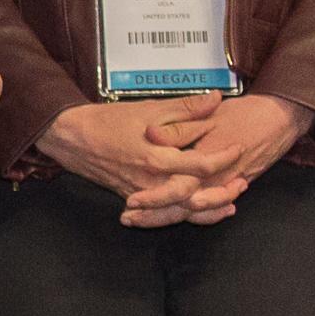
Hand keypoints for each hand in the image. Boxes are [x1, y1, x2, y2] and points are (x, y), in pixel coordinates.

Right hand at [39, 93, 246, 227]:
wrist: (72, 137)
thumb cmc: (108, 121)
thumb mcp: (149, 109)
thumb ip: (185, 108)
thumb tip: (215, 100)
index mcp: (157, 157)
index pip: (202, 164)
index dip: (225, 157)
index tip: (238, 147)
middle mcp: (152, 181)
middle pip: (197, 197)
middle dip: (223, 192)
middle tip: (242, 183)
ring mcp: (143, 193)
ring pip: (183, 212)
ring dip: (209, 211)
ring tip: (230, 204)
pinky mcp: (135, 198)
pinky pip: (165, 214)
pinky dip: (185, 215)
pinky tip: (198, 211)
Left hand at [125, 92, 314, 224]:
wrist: (279, 119)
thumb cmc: (246, 114)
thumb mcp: (210, 115)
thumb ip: (181, 125)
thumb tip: (151, 133)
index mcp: (207, 162)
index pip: (178, 188)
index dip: (154, 198)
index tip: (131, 201)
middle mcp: (216, 180)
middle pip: (182, 207)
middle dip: (154, 215)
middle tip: (127, 218)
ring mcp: (224, 186)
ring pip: (193, 211)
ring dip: (164, 216)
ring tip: (135, 219)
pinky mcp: (229, 186)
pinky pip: (207, 207)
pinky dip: (187, 212)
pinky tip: (167, 211)